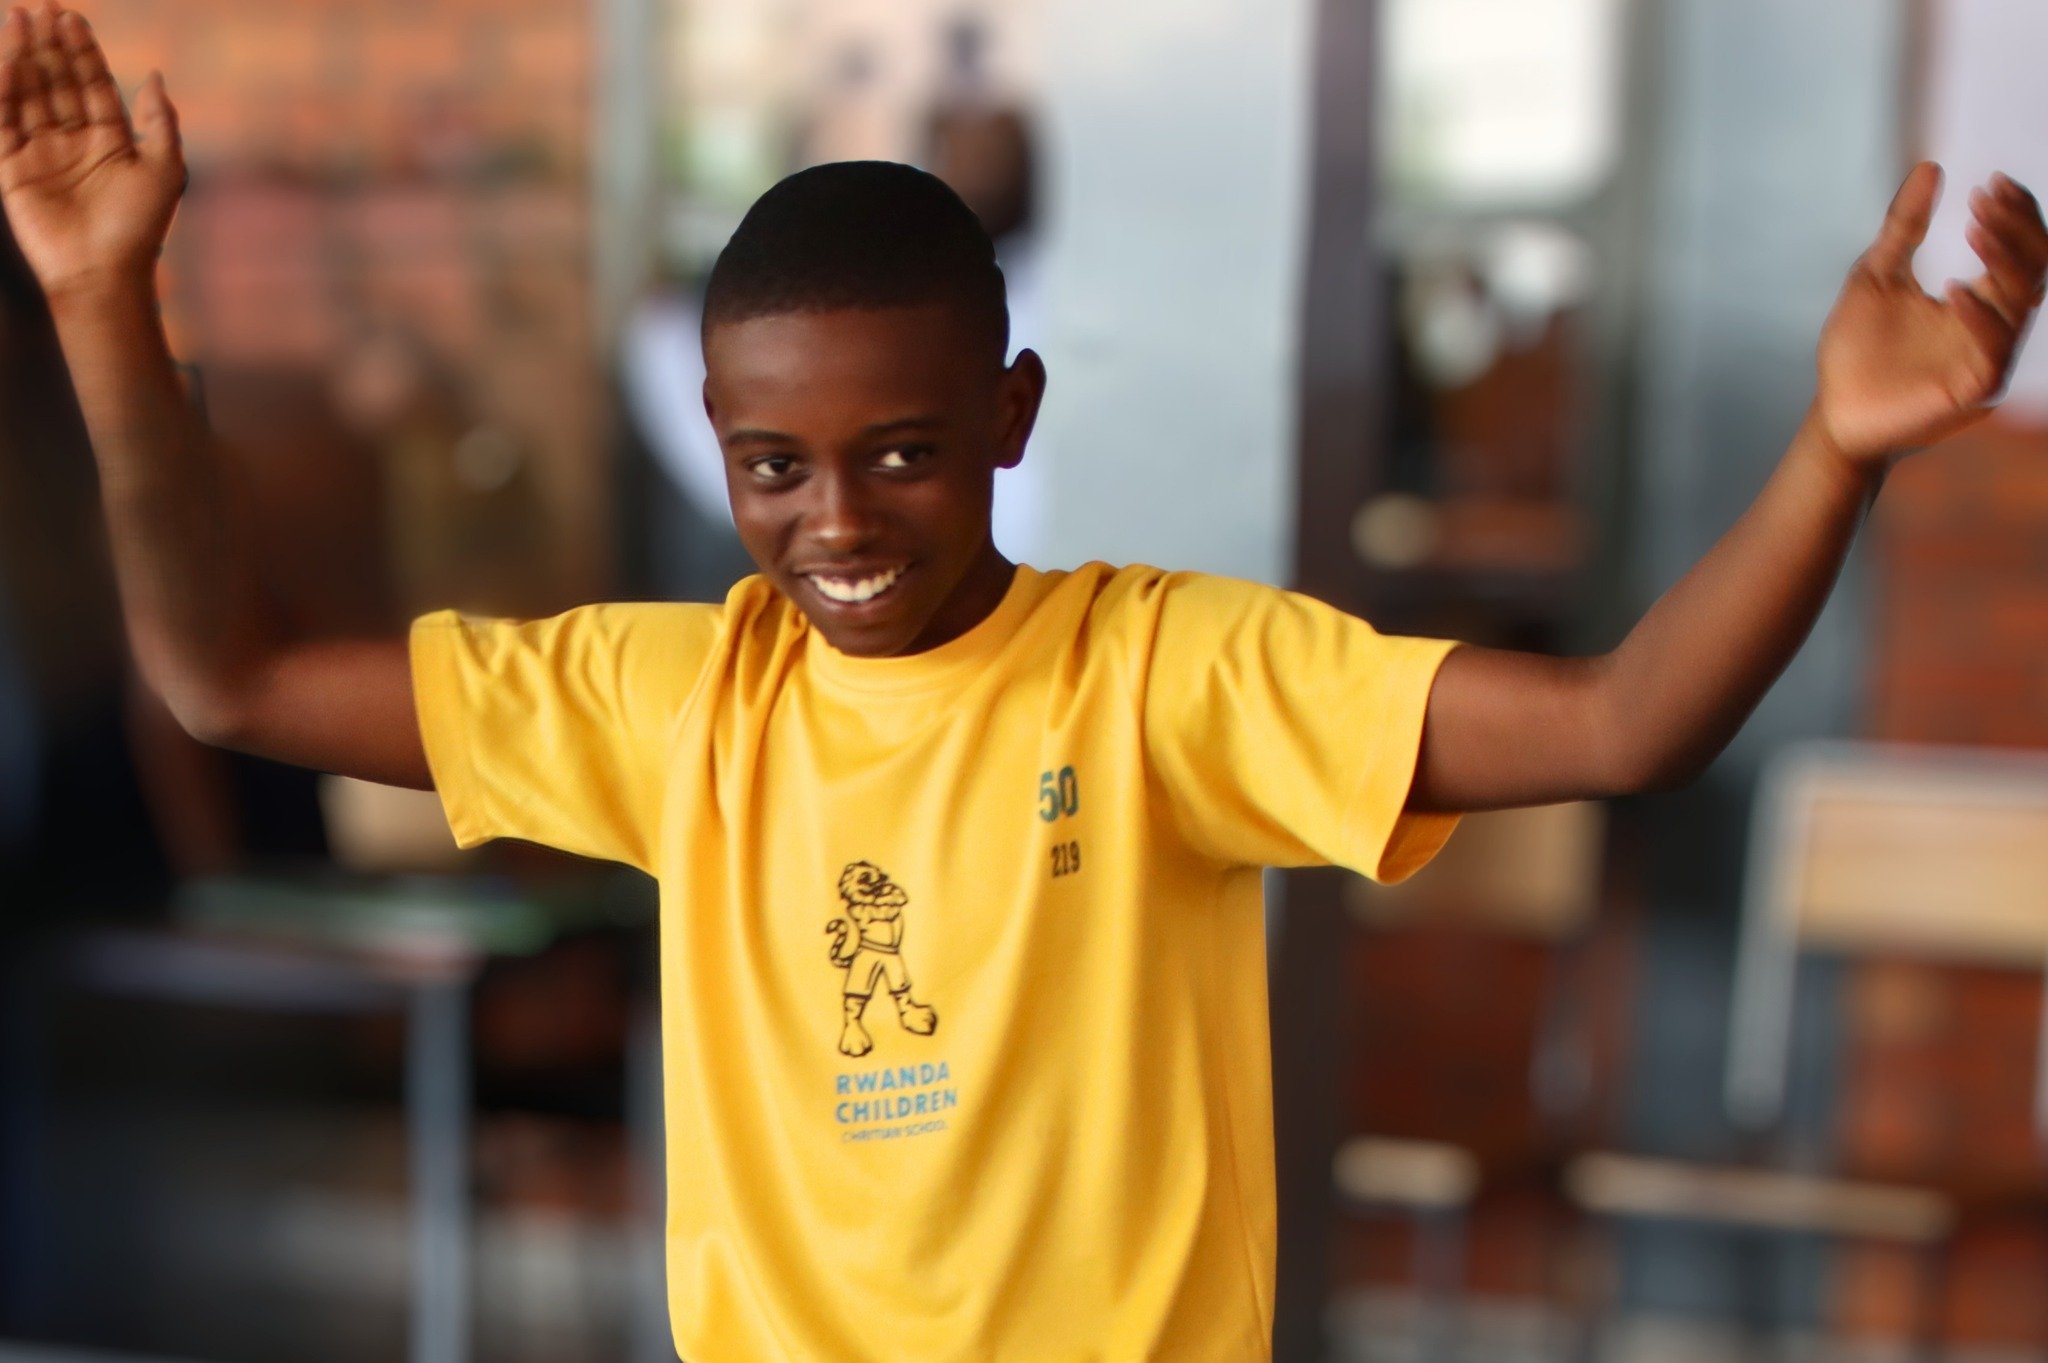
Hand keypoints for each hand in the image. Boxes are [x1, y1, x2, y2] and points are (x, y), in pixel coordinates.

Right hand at [0, 3, 181, 298]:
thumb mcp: (164, 168)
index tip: (71, 17)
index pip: (92, 84)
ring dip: (23, 56)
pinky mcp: (12, 167)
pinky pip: (3, 119)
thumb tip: (156, 74)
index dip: (82, 51)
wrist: (104, 272)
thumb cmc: (140, 226)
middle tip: (41, 6)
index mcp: (109, 140)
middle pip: (58, 82)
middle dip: (49, 44)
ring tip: (19, 17)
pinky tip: (6, 57)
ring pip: (29, 93)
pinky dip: (2, 87)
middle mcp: (73, 141)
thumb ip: (160, 121)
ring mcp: (41, 152)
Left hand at [1814, 162, 2047, 465]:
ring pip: (2021, 302)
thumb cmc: (1855, 349)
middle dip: (2016, 229)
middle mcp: (1991, 324)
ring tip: (1978, 226)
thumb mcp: (1876, 276)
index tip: (1991, 184)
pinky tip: (1956, 289)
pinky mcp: (1973, 388)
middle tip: (1987, 199)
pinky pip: (1993, 349)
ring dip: (2005, 260)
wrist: (1833, 413)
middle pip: (2032, 268)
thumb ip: (1905, 227)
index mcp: (1976, 299)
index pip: (2017, 250)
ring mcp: (1986, 356)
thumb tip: (1931, 166)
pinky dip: (1979, 316)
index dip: (2014, 214)